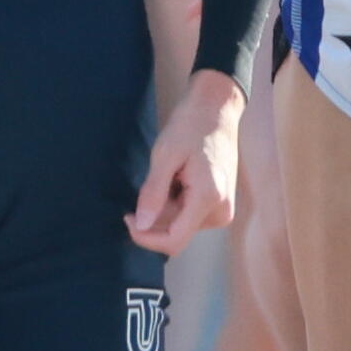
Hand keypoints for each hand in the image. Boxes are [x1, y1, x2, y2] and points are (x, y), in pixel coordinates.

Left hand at [128, 69, 245, 252]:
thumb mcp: (165, 155)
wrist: (217, 110)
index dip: (145, 237)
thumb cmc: (190, 126)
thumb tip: (140, 225)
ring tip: (171, 173)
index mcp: (208, 199)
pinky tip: (179, 177)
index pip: (173, 240)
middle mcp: (220, 211)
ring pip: (180, 224)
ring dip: (166, 206)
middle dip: (156, 213)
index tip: (127, 218)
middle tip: (153, 178)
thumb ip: (153, 193)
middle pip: (175, 232)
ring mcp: (222, 210)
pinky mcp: (220, 205)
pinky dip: (176, 201)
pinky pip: (189, 215)